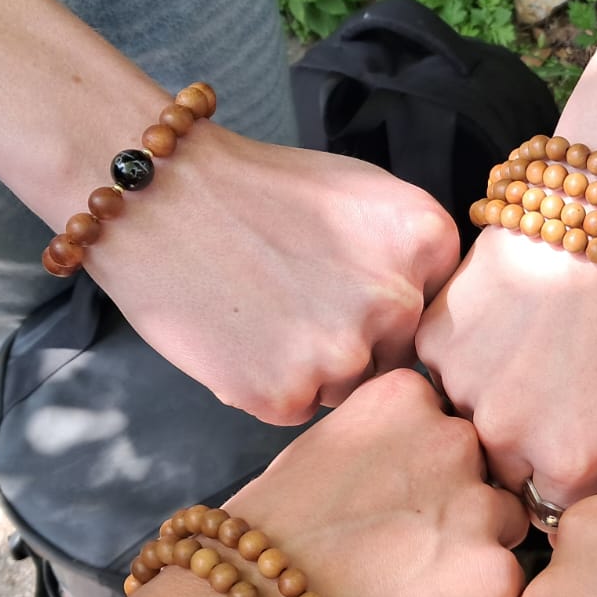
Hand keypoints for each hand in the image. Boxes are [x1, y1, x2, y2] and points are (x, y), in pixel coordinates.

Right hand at [90, 131, 459, 424]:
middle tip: (298, 297)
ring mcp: (344, 353)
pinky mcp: (286, 395)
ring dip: (315, 367)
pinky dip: (269, 383)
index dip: (390, 302)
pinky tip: (240, 335)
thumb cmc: (259, 189)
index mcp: (427, 242)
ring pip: (349, 387)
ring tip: (265, 312)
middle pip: (398, 353)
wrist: (160, 195)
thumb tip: (437, 311)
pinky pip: (297, 407)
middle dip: (356, 338)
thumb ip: (413, 253)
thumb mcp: (364, 193)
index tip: (348, 281)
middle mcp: (398, 301)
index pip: (436, 307)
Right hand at [223, 369, 528, 596]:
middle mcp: (451, 437)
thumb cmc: (271, 538)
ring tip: (411, 580)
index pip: (450, 418)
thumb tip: (423, 458)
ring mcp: (476, 504)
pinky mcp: (494, 572)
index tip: (397, 494)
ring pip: (504, 520)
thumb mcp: (326, 448)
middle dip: (459, 498)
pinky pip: (508, 580)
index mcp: (406, 396)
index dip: (428, 463)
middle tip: (404, 544)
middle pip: (486, 464)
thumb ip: (387, 439)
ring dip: (476, 546)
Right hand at [416, 226, 596, 510]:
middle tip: (548, 388)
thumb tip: (586, 502)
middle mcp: (506, 438)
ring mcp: (461, 391)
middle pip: (500, 470)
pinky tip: (498, 321)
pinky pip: (441, 372)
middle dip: (520, 445)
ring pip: (465, 420)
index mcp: (566, 462)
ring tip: (526, 347)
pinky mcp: (432, 345)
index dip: (559, 481)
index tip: (566, 449)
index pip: (547, 510)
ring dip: (487, 399)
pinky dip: (463, 355)